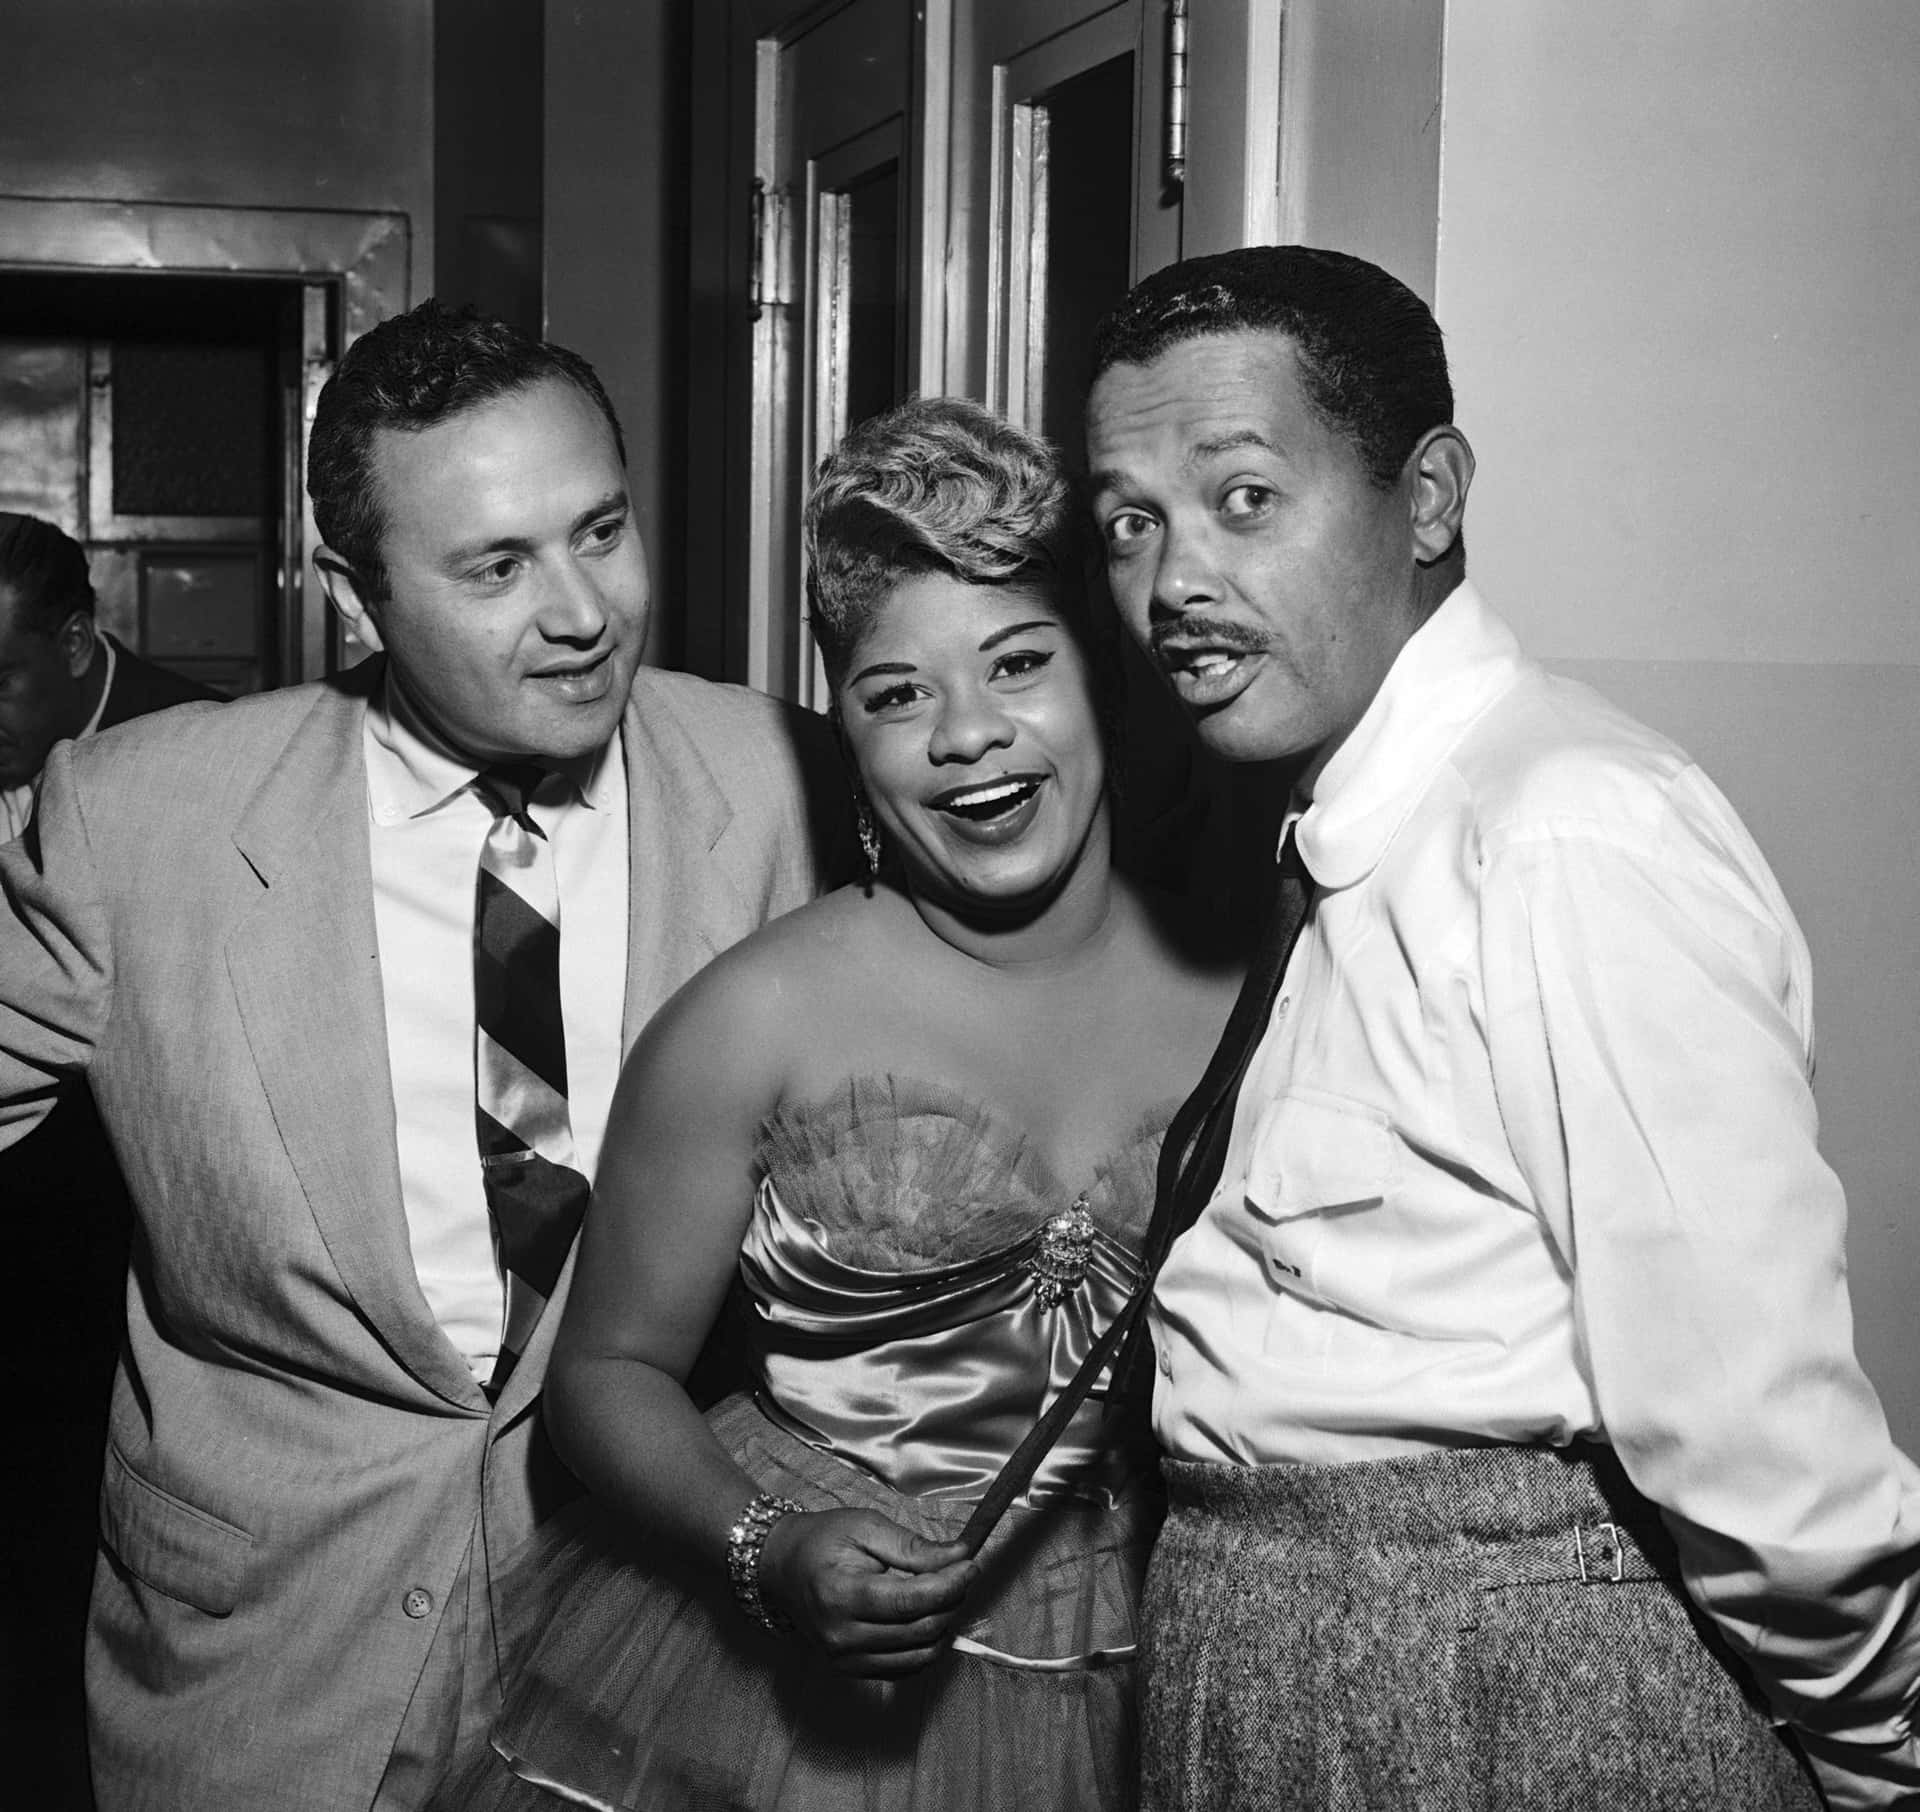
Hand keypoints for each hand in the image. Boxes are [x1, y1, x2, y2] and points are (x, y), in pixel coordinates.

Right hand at [757, 1507, 976, 1677]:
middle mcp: (842, 1636)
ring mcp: (845, 1659)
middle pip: (919, 1630)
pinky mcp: (851, 1670)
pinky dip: (925, 1645)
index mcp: (841, 1595)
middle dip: (951, 1600)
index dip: (949, 1586)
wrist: (781, 1567)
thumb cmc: (822, 1540)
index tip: (970, 1565)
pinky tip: (926, 1617)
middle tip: (958, 1572)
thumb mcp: (866, 1527)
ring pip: (919, 1654)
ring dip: (942, 1624)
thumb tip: (959, 1557)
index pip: (909, 1602)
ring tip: (941, 1593)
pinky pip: (905, 1668)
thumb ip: (913, 1546)